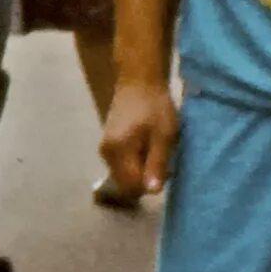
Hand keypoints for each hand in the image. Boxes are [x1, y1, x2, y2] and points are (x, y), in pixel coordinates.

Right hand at [100, 79, 179, 198]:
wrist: (139, 79)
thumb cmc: (155, 105)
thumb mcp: (164, 134)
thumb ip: (157, 163)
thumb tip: (152, 192)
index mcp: (118, 151)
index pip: (132, 186)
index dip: (150, 183)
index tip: (165, 168)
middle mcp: (106, 153)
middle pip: (126, 183)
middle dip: (144, 178)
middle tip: (162, 159)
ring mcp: (104, 149)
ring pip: (124, 175)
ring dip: (140, 170)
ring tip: (155, 150)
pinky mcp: (108, 144)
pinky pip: (122, 165)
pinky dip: (135, 162)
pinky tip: (146, 146)